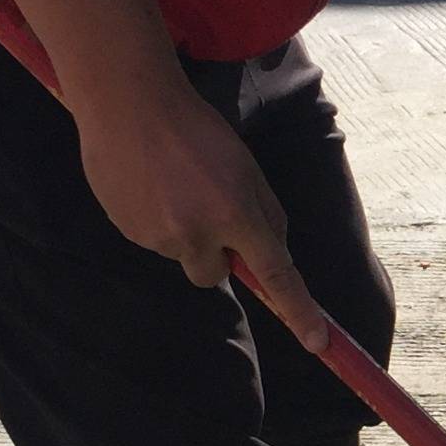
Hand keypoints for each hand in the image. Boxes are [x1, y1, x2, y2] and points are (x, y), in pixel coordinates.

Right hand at [71, 78, 328, 350]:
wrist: (127, 104)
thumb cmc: (195, 130)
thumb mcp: (245, 167)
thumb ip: (264, 214)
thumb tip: (272, 254)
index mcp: (236, 212)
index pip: (277, 274)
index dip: (299, 311)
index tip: (317, 342)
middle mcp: (197, 232)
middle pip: (214, 275)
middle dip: (215, 255)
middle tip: (205, 208)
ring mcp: (158, 236)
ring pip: (182, 255)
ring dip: (183, 232)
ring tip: (171, 184)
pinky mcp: (127, 231)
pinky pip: (153, 240)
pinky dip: (155, 221)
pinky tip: (148, 184)